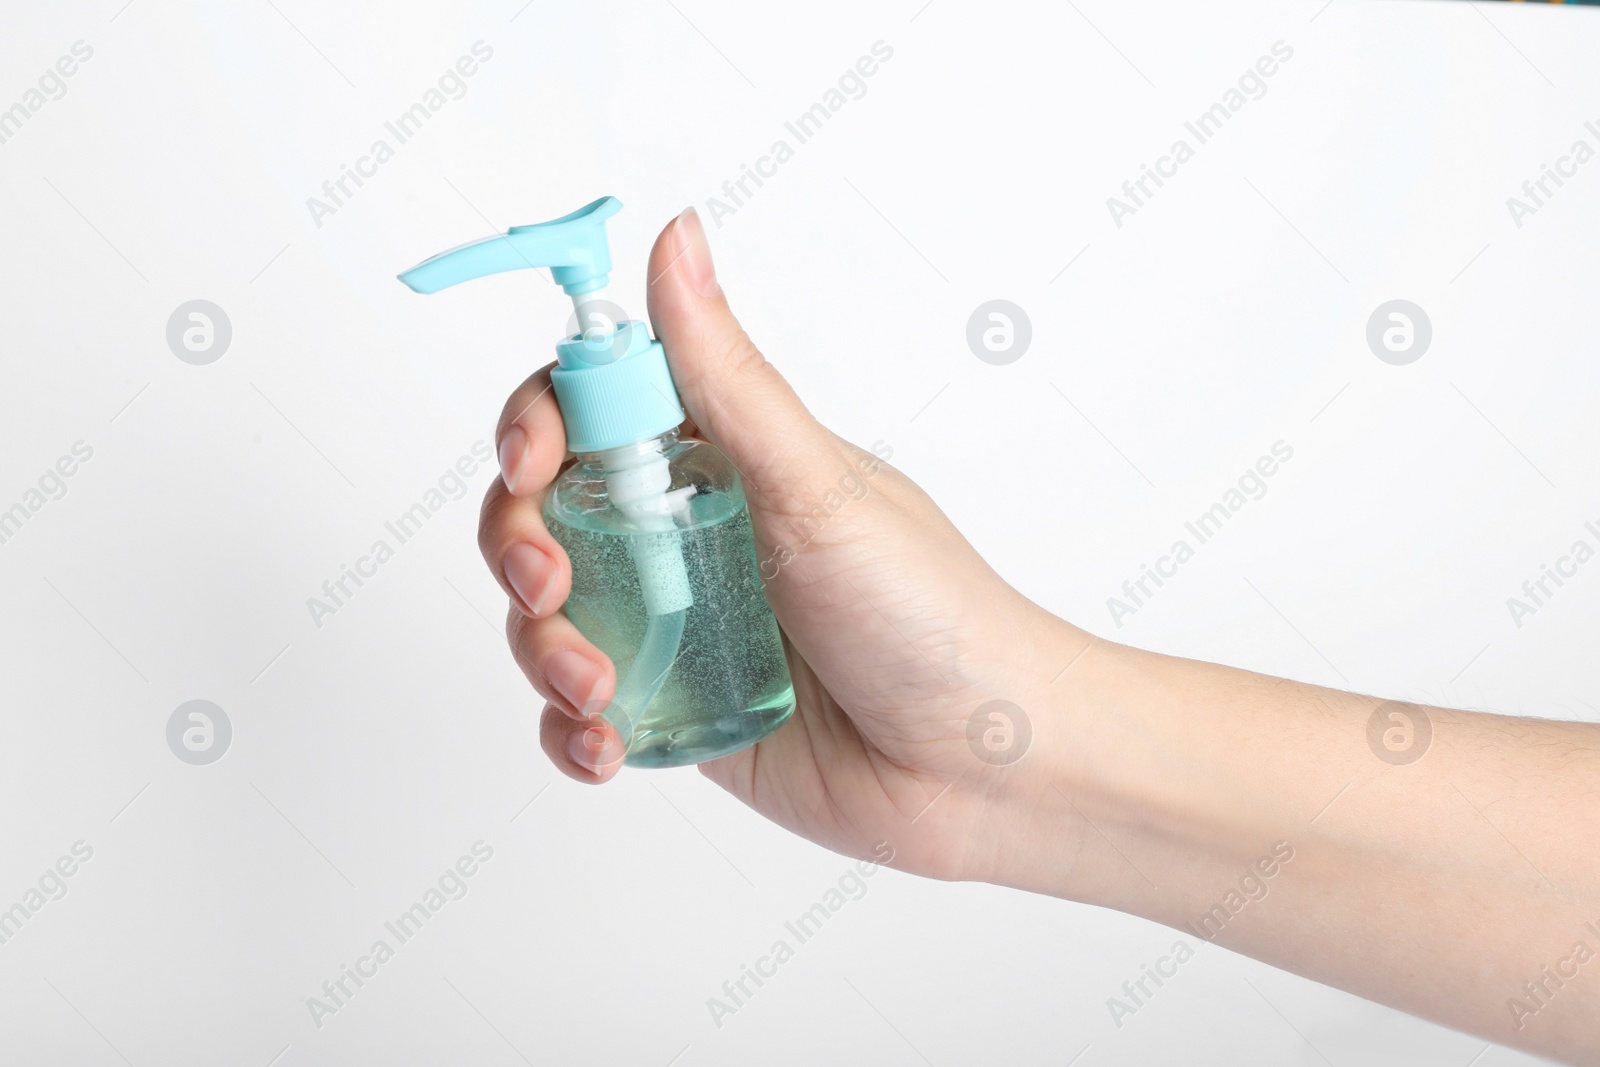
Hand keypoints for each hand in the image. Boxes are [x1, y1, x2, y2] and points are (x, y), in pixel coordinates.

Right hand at [478, 207, 1086, 880]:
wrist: (983, 770)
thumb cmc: (931, 612)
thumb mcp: (817, 485)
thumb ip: (728, 376)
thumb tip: (678, 233)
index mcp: (721, 459)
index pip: (590, 411)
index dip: (537, 427)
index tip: (529, 464)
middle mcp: (689, 534)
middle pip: (544, 513)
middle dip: (520, 547)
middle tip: (551, 587)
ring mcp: (679, 626)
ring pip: (549, 617)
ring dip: (543, 650)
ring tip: (599, 691)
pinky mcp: (679, 710)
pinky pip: (583, 714)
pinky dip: (573, 731)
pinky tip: (605, 746)